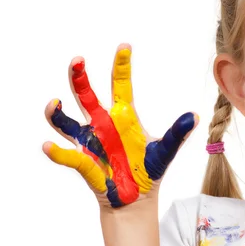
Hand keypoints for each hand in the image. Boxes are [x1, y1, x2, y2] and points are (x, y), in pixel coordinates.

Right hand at [42, 43, 198, 209]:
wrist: (137, 199)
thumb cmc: (149, 170)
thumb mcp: (165, 151)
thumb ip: (177, 133)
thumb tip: (195, 117)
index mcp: (124, 116)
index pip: (120, 84)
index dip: (121, 65)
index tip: (124, 46)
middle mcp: (102, 123)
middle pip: (86, 95)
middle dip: (79, 77)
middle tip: (77, 60)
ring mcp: (89, 141)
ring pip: (66, 121)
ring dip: (56, 113)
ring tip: (54, 103)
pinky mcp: (83, 162)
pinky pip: (68, 156)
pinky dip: (57, 153)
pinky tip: (48, 147)